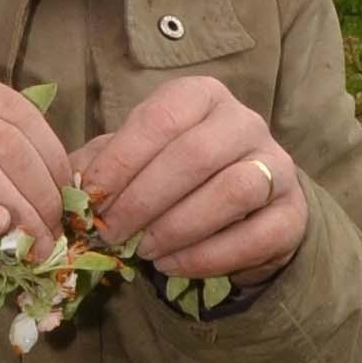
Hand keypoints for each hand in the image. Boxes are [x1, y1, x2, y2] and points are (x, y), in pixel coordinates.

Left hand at [72, 76, 307, 283]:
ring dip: (179, 226)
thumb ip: (100, 167)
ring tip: (144, 250)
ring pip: (233, 191)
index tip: (92, 195)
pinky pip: (256, 236)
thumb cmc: (169, 176)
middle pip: (196, 154)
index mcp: (201, 96)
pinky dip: (208, 256)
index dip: (122, 159)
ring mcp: (278, 166)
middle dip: (145, 199)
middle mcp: (246, 122)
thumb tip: (69, 189)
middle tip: (112, 232)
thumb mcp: (131, 161)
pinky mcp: (292, 214)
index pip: (161, 118)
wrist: (235, 211)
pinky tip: (172, 266)